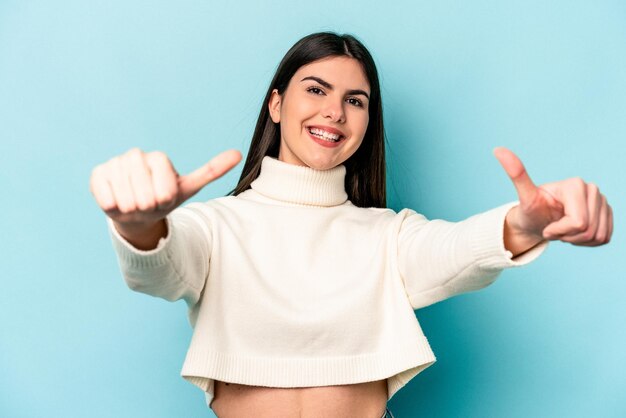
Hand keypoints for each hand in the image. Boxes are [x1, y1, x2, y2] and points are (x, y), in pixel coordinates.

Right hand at [89, 147, 241, 229]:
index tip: (165, 200)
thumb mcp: (189, 188)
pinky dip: (114, 206)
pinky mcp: (98, 175)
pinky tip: (119, 204)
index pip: (163, 183)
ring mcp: (114, 164)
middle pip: (144, 189)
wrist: (139, 212)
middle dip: (149, 204)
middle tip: (149, 205)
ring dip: (133, 208)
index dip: (165, 197)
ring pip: (126, 195)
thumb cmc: (165, 199)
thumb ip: (212, 170)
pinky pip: (106, 196)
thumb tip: (239, 154)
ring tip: (136, 205)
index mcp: (158, 158)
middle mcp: (135, 156)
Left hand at [494, 147, 612, 248]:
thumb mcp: (524, 196)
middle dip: (567, 236)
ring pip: (597, 236)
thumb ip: (516, 174)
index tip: (546, 224)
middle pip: (588, 230)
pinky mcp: (607, 214)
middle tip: (553, 227)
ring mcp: (603, 201)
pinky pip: (603, 239)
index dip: (559, 231)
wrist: (537, 222)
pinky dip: (586, 242)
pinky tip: (574, 233)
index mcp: (576, 184)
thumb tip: (497, 149)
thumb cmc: (530, 210)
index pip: (577, 223)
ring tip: (563, 229)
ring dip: (576, 240)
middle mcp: (593, 190)